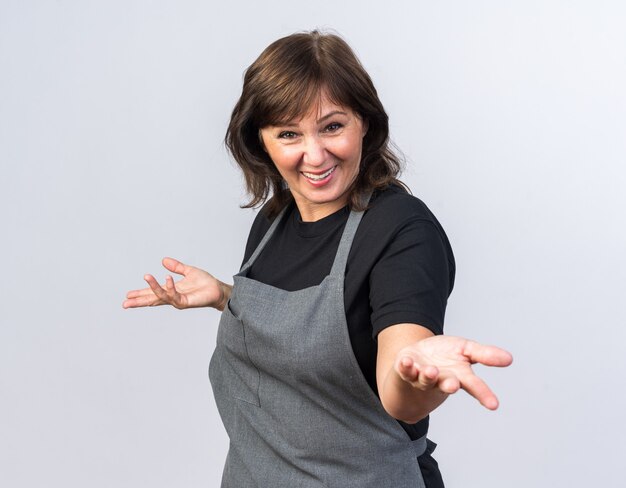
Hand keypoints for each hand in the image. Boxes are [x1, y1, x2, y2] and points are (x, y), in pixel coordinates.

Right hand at [122, 257, 228, 310]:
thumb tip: (163, 261)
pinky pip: (174, 295)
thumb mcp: (188, 271)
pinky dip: (169, 287)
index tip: (128, 295)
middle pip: (152, 300)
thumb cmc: (205, 283)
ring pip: (161, 296)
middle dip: (139, 301)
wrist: (218, 289)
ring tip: (146, 276)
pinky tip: (166, 278)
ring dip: (153, 287)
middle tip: (125, 303)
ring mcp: (178, 300)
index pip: (153, 293)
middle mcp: (173, 297)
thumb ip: (176, 267)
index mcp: (171, 290)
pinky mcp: (186, 302)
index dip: (141, 294)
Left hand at [394, 336, 512, 409]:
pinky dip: (406, 366)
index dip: (483, 394)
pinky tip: (407, 361)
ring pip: (425, 379)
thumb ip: (484, 355)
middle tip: (453, 385)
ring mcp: (422, 377)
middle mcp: (440, 380)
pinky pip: (405, 369)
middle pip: (446, 385)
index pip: (474, 386)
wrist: (417, 359)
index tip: (494, 405)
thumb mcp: (466, 350)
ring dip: (427, 376)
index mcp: (458, 376)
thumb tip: (509, 359)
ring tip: (431, 371)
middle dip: (449, 385)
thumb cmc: (444, 356)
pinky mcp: (406, 370)